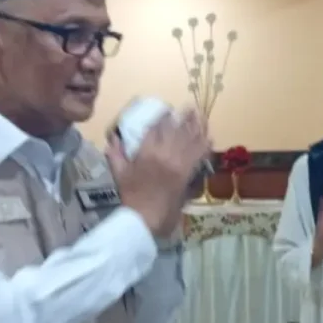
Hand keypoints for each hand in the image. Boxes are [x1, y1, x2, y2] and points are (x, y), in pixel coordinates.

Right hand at [106, 108, 211, 238]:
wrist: (147, 216)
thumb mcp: (119, 173)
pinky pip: (199, 156)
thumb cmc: (132, 195)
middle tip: (190, 107)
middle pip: (177, 130)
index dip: (164, 117)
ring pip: (190, 139)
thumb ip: (115, 154)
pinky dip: (205, 146)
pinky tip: (210, 138)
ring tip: (202, 116)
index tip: (168, 111)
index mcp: (147, 152)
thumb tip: (113, 138)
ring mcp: (178, 163)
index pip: (157, 128)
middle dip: (184, 117)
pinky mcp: (188, 173)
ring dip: (197, 127)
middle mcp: (164, 153)